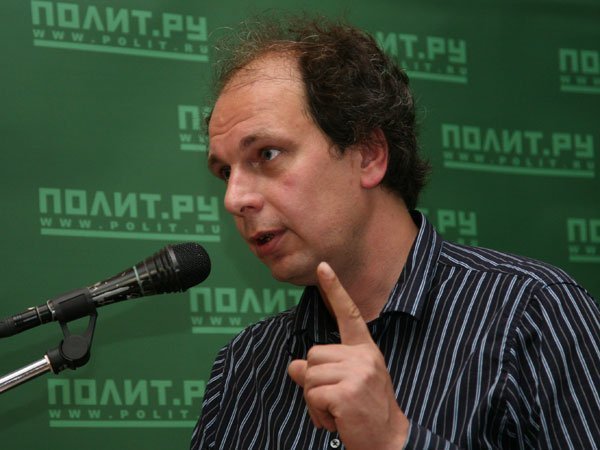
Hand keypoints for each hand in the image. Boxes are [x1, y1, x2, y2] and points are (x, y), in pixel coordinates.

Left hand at [288, 262, 408, 449]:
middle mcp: (364, 357)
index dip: (334, 290)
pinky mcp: (347, 392)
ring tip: (336, 412)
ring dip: (314, 400)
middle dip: (314, 381)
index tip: (323, 267)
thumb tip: (294, 366)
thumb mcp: (346, 385)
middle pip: (313, 353)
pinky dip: (316, 414)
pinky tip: (336, 421)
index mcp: (365, 351)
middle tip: (335, 401)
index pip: (348, 315)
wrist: (388, 443)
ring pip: (309, 374)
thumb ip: (323, 369)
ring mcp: (357, 373)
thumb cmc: (365, 413)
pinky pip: (312, 394)